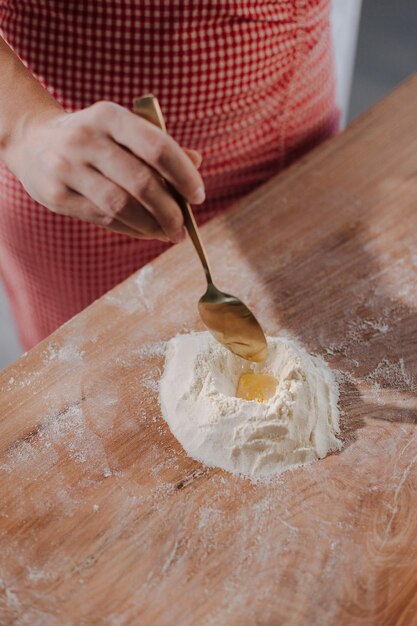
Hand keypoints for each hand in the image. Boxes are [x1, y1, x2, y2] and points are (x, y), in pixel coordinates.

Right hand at [7, 101, 204, 241]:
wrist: (33, 142)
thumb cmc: (93, 138)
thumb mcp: (121, 129)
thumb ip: (158, 145)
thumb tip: (196, 162)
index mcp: (110, 116)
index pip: (157, 147)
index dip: (183, 175)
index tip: (198, 196)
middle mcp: (87, 139)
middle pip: (142, 182)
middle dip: (170, 210)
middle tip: (183, 227)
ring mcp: (68, 167)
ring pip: (122, 205)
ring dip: (151, 226)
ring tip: (168, 233)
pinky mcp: (57, 195)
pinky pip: (104, 219)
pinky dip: (131, 230)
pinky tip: (145, 232)